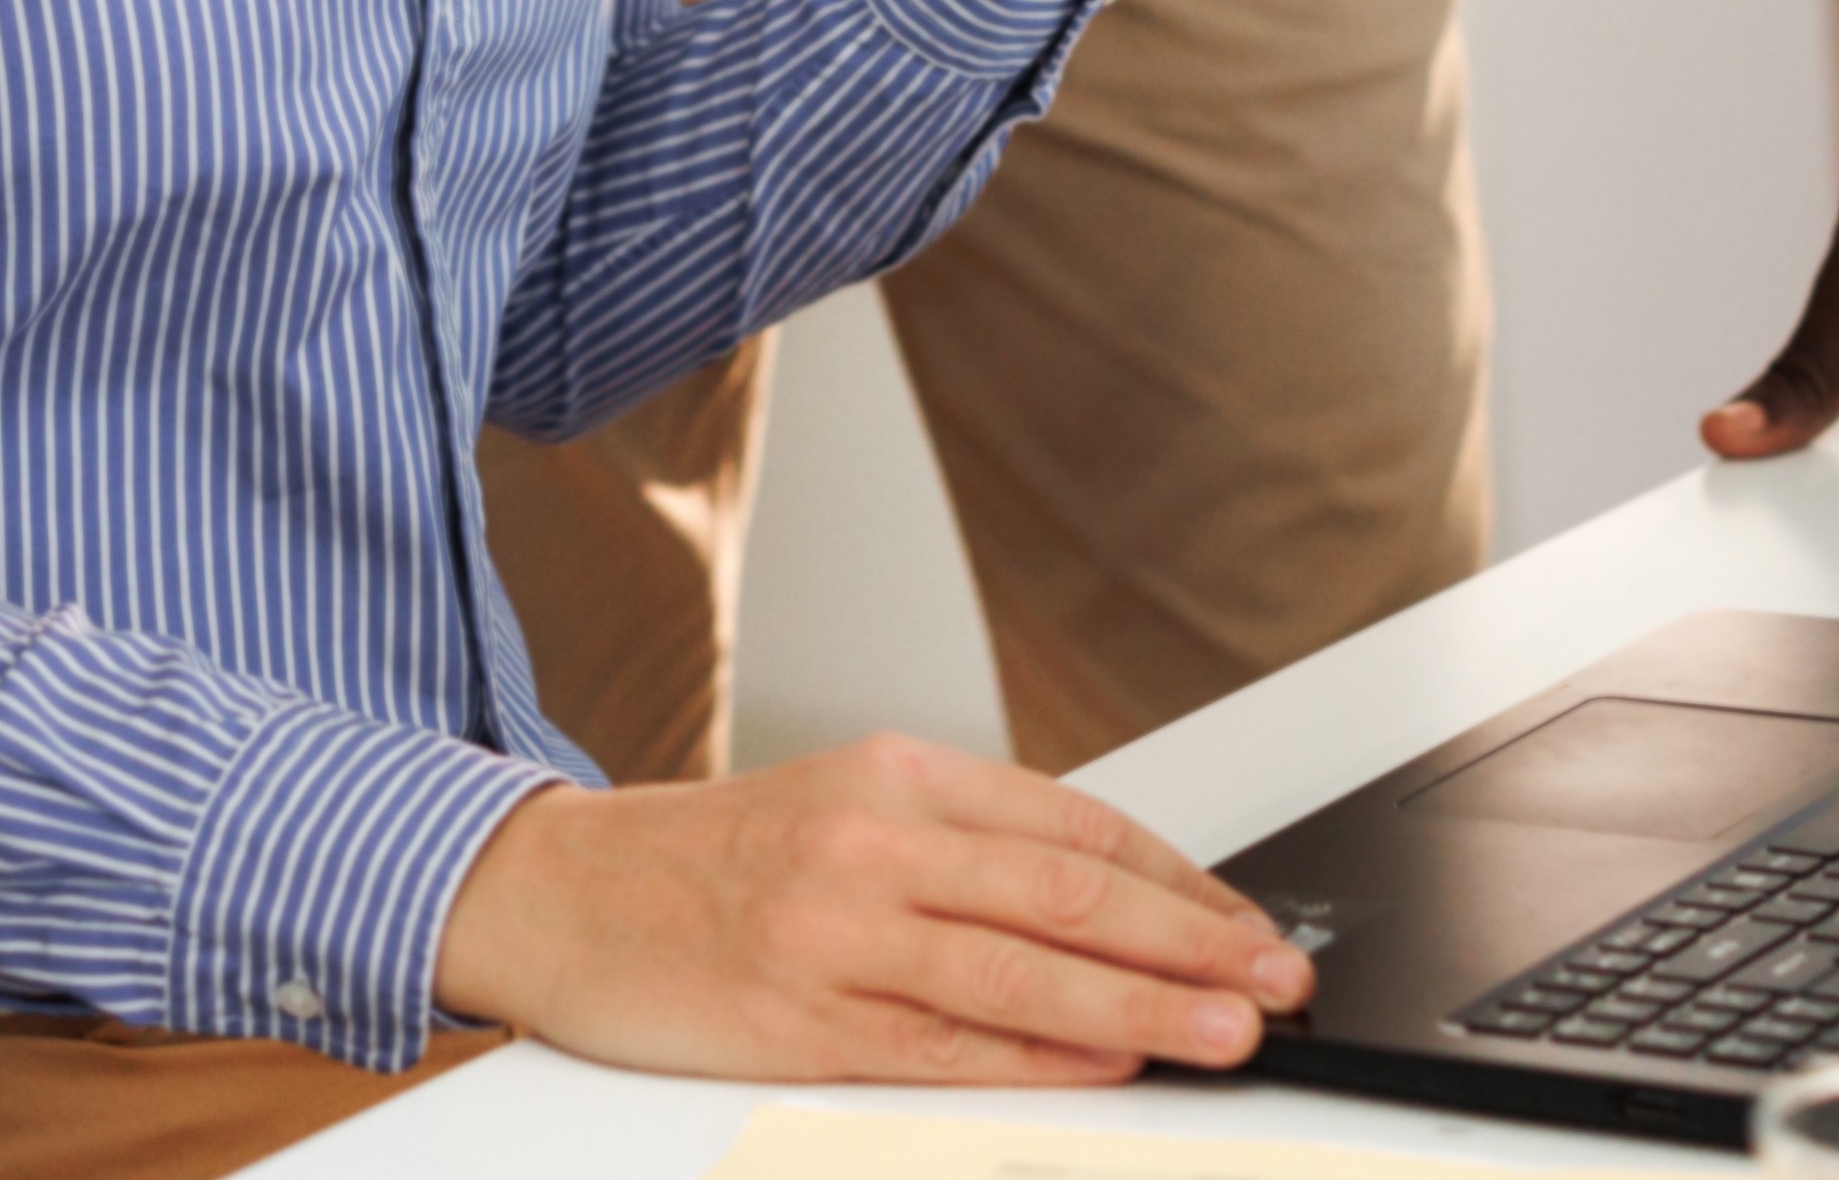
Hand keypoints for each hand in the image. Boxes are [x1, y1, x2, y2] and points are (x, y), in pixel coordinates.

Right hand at [429, 734, 1321, 1082]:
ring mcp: (838, 930)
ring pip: (1025, 969)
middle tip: (1278, 981)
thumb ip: (966, 848)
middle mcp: (875, 840)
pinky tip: (1109, 1062)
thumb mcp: (844, 808)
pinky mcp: (802, 1017)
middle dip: (1196, 942)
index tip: (1256, 926)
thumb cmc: (714, 862)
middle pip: (1072, 892)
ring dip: (1146, 1006)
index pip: (1079, 826)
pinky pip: (947, 1040)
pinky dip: (1041, 1052)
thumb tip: (1114, 905)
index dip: (1185, 881)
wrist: (560, 893)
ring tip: (1228, 1031)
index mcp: (899, 776)